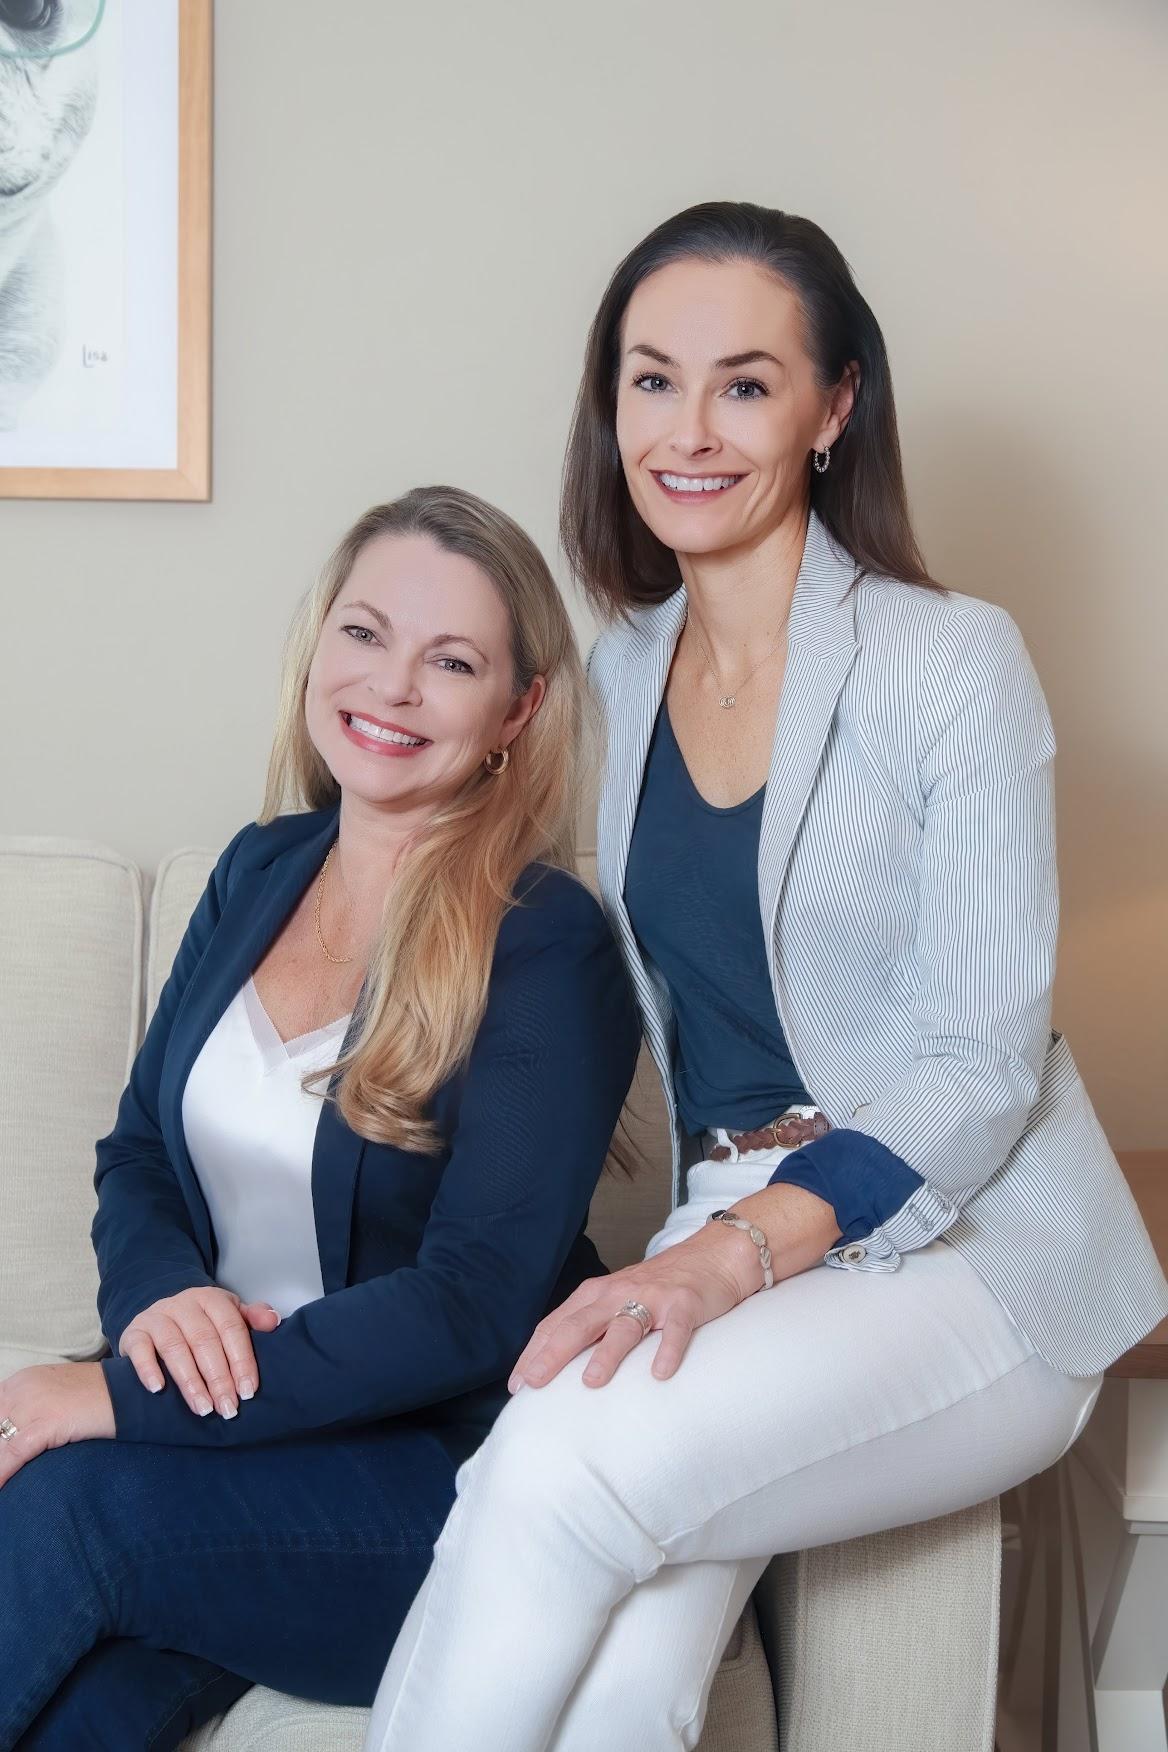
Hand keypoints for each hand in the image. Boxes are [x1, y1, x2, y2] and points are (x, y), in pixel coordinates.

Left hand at [0, 1362, 114, 1486]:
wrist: (128, 1392)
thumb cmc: (97, 1397)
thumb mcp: (55, 1392)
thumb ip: (30, 1408)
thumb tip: (11, 1436)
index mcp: (22, 1380)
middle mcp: (22, 1388)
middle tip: (3, 1470)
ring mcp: (33, 1404)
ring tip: (2, 1483)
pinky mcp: (47, 1423)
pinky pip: (14, 1454)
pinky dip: (4, 1473)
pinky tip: (2, 1486)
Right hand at [119, 1288, 280, 1419]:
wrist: (159, 1314)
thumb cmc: (200, 1322)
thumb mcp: (228, 1315)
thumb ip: (252, 1319)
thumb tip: (274, 1321)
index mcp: (212, 1299)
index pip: (231, 1329)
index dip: (241, 1360)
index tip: (248, 1391)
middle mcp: (183, 1305)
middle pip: (204, 1341)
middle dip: (218, 1378)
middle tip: (228, 1408)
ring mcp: (157, 1317)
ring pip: (174, 1348)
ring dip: (190, 1381)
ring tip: (203, 1409)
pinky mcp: (134, 1332)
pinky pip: (139, 1350)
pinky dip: (148, 1369)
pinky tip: (158, 1389)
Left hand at [509, 1222, 762, 1391]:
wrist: (713, 1255)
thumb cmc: (659, 1285)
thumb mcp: (617, 1298)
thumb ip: (592, 1324)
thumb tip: (557, 1364)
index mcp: (596, 1294)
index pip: (556, 1324)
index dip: (534, 1353)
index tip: (517, 1385)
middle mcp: (619, 1293)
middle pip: (580, 1325)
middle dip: (553, 1354)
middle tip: (535, 1383)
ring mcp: (652, 1298)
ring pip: (623, 1327)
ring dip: (606, 1354)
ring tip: (590, 1382)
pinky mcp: (685, 1304)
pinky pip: (675, 1330)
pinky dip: (668, 1351)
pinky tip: (660, 1374)